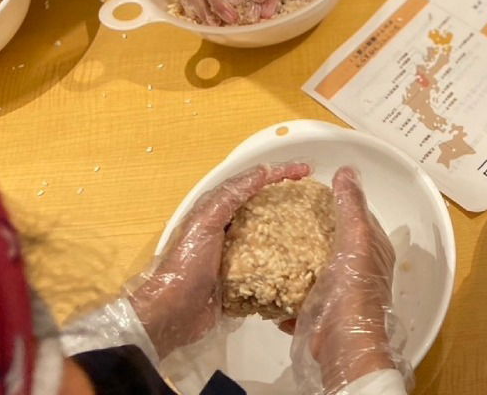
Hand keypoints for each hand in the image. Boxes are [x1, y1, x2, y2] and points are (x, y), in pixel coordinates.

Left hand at [128, 163, 310, 357]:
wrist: (172, 315)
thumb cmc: (187, 265)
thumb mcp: (206, 222)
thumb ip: (229, 196)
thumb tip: (263, 171)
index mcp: (217, 209)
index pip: (253, 182)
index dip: (280, 173)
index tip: (307, 171)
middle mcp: (227, 227)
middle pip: (263, 205)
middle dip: (288, 197)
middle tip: (314, 197)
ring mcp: (236, 254)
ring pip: (269, 233)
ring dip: (290, 228)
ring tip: (314, 227)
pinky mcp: (242, 278)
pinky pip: (268, 263)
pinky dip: (286, 258)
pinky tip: (303, 260)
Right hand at [290, 167, 408, 394]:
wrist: (342, 343)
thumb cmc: (353, 291)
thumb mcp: (355, 238)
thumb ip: (351, 206)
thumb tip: (347, 172)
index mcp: (373, 248)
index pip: (358, 216)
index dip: (339, 203)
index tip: (314, 194)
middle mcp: (360, 269)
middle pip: (334, 242)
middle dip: (312, 232)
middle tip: (287, 219)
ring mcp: (340, 292)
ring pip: (316, 269)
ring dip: (297, 262)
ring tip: (274, 247)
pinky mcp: (321, 312)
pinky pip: (301, 296)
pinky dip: (288, 290)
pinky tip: (273, 280)